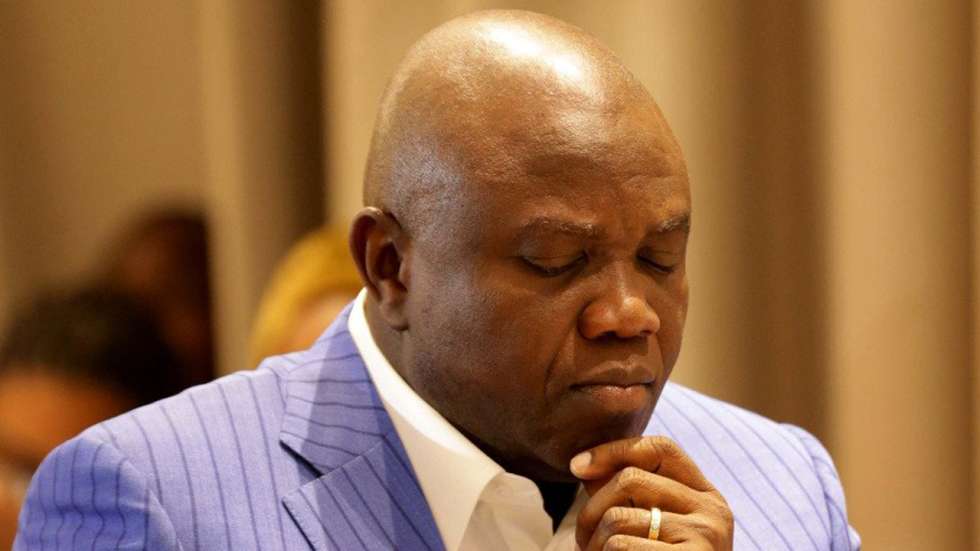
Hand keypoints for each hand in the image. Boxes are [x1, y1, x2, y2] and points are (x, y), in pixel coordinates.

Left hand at [571, 436, 732, 549]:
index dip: (614, 449)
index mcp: (706, 497)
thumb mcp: (654, 529)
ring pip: (618, 518)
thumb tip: (584, 465)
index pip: (660, 448)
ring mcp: (706, 539)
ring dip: (593, 543)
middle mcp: (714, 513)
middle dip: (591, 508)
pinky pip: (621, 547)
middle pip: (630, 479)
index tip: (577, 466)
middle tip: (583, 541)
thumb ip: (628, 496)